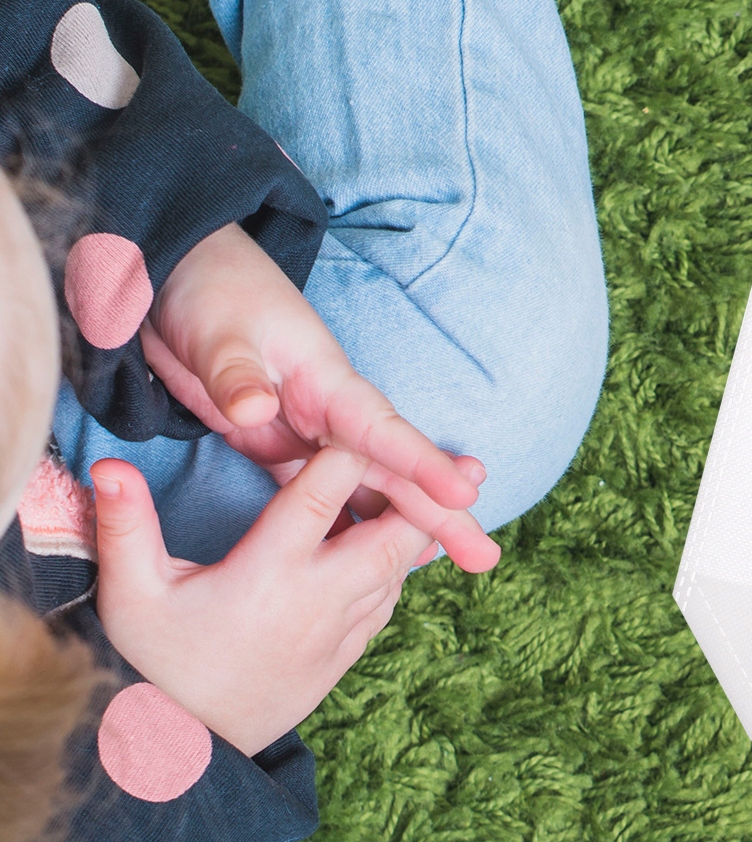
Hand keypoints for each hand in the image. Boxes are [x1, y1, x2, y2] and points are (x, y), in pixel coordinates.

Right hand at [93, 451, 435, 756]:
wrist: (183, 751)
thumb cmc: (154, 664)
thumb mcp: (131, 593)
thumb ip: (125, 525)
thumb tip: (107, 465)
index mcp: (268, 572)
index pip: (322, 497)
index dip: (349, 455)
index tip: (364, 419)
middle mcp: (317, 598)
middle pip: (394, 536)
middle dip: (426, 498)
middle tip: (464, 466)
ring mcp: (339, 630)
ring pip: (401, 569)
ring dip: (420, 530)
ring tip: (453, 491)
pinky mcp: (347, 654)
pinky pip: (389, 600)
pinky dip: (402, 566)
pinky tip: (408, 541)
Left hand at [141, 223, 499, 572]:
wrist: (175, 276)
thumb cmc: (208, 291)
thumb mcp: (221, 330)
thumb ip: (237, 374)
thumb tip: (256, 410)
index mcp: (326, 381)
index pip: (385, 429)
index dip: (425, 464)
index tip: (466, 493)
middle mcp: (331, 412)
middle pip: (395, 470)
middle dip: (441, 514)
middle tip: (485, 558)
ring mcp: (311, 431)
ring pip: (370, 487)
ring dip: (407, 528)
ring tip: (454, 565)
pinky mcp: (280, 445)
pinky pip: (326, 494)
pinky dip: (354, 523)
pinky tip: (375, 558)